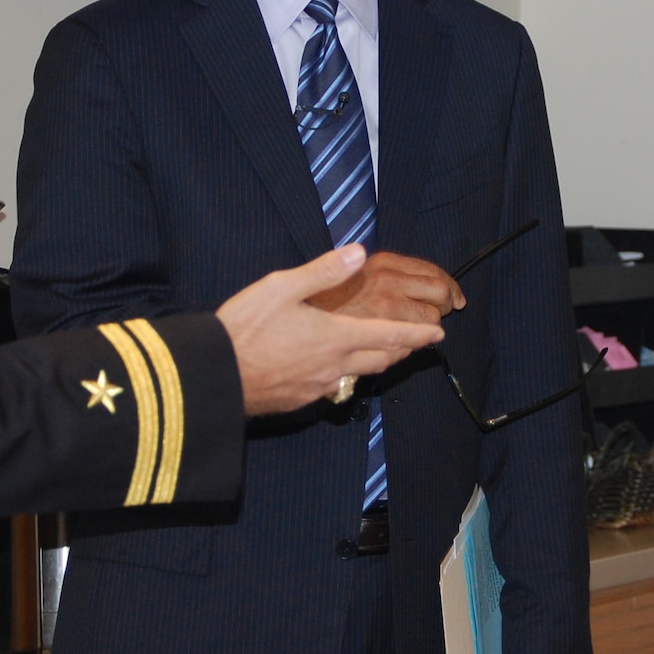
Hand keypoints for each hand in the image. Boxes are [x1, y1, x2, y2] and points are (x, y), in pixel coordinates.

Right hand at [217, 246, 443, 414]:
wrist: (215, 375)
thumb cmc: (245, 328)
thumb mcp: (281, 287)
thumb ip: (323, 271)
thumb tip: (358, 253)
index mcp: (336, 335)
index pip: (390, 336)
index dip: (418, 335)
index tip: (438, 334)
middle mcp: (335, 365)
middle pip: (382, 359)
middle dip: (404, 349)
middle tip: (417, 341)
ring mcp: (319, 387)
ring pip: (361, 375)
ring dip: (379, 362)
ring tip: (386, 352)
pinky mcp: (301, 400)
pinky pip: (336, 387)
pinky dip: (348, 374)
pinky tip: (338, 368)